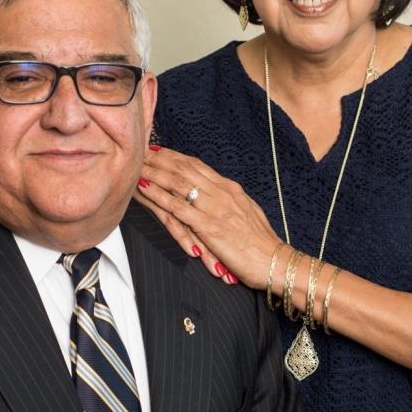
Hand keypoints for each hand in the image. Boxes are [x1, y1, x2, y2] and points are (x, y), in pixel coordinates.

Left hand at [136, 146, 281, 289]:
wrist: (275, 261)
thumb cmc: (262, 243)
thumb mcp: (246, 213)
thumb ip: (229, 202)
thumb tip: (217, 196)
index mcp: (230, 189)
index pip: (197, 166)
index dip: (175, 156)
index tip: (159, 149)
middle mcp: (222, 193)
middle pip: (184, 169)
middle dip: (160, 158)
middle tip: (140, 150)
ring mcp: (215, 208)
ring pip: (178, 183)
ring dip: (155, 172)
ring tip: (137, 164)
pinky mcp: (209, 227)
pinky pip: (178, 207)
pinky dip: (159, 195)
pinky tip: (144, 188)